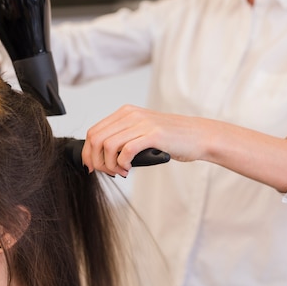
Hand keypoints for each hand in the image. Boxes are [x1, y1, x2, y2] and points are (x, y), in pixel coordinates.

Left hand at [81, 105, 203, 176]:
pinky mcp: (153, 135)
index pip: (94, 131)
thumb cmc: (172, 138)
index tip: (92, 167)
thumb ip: (124, 137)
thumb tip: (100, 157)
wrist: (198, 135)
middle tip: (108, 172)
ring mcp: (142, 123)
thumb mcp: (143, 131)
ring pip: (108, 146)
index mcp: (125, 112)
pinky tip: (128, 169)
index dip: (88, 152)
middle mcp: (131, 115)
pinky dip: (122, 164)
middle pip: (96, 139)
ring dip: (109, 165)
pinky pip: (125, 151)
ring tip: (120, 171)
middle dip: (96, 161)